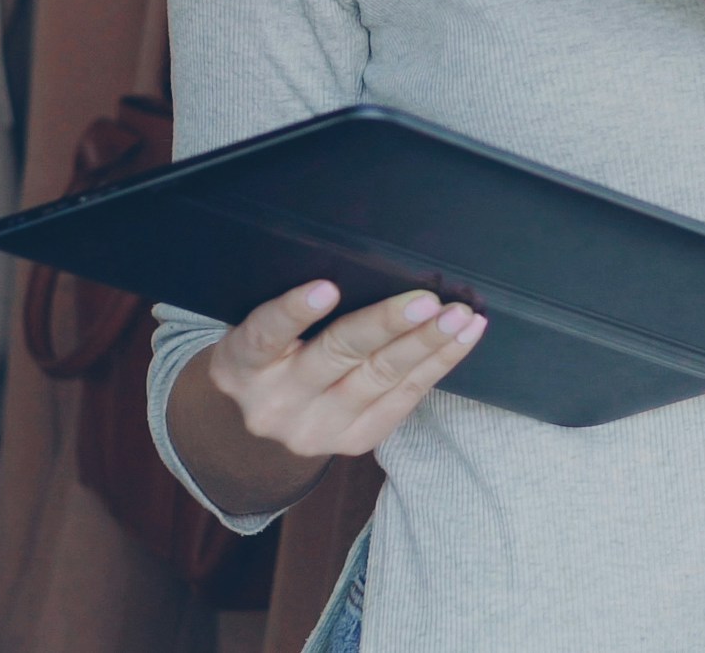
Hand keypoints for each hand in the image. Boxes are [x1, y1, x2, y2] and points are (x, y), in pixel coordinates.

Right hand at [207, 279, 485, 458]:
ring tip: (459, 317)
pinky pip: (403, 399)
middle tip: (428, 301)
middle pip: (336, 356)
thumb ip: (294, 307)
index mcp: (242, 365)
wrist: (262, 420)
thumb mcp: (262, 330)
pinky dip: (437, 365)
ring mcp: (315, 429)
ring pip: (379, 379)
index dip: (296, 311)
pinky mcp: (353, 441)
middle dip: (386, 325)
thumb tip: (366, 263)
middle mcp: (275, 403)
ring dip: (427, 344)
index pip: (266, 334)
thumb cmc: (270, 355)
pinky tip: (462, 338)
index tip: (328, 288)